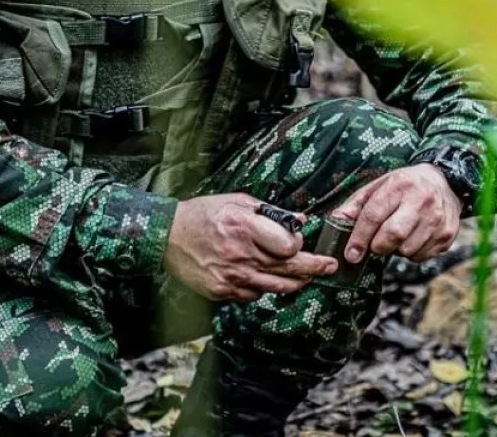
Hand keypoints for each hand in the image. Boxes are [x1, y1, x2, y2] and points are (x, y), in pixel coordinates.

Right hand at [163, 193, 338, 302]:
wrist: (166, 236)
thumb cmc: (202, 214)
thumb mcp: (236, 202)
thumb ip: (269, 212)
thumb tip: (299, 220)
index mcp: (244, 227)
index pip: (289, 247)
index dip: (299, 245)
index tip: (299, 241)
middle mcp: (240, 254)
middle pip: (289, 269)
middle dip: (315, 268)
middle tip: (330, 266)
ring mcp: (231, 276)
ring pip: (276, 287)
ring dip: (296, 283)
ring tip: (307, 278)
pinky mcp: (222, 291)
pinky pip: (254, 294)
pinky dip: (264, 287)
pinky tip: (265, 277)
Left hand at [334, 164, 461, 263]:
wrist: (444, 183)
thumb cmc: (404, 186)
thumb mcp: (378, 186)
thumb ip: (356, 205)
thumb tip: (336, 221)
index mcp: (399, 186)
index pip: (374, 215)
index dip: (359, 238)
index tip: (351, 254)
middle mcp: (421, 201)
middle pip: (393, 235)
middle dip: (377, 246)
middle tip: (375, 245)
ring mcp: (437, 219)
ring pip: (407, 250)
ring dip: (395, 250)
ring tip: (397, 236)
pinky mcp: (447, 235)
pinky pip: (421, 256)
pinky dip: (411, 253)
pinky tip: (412, 238)